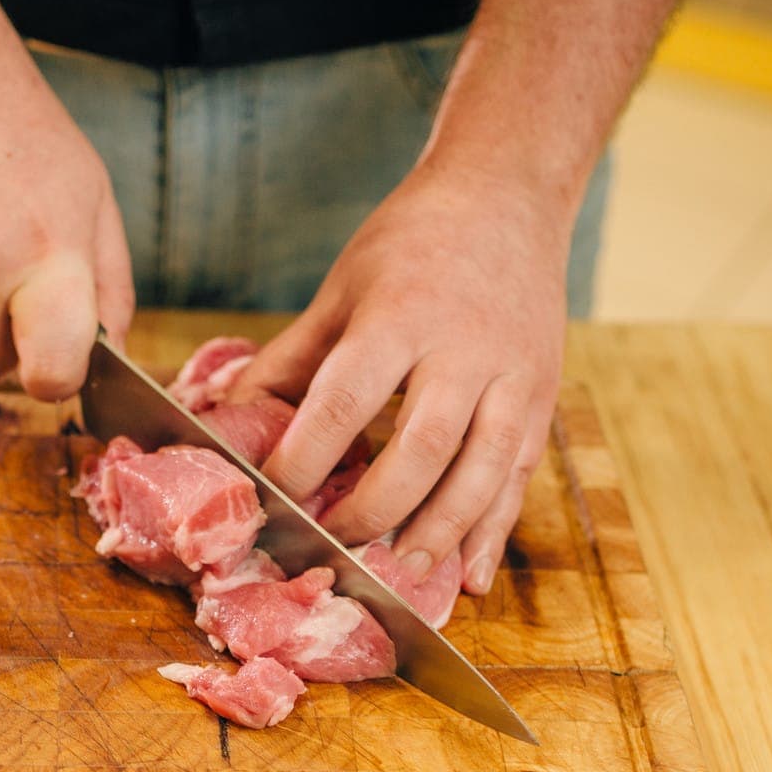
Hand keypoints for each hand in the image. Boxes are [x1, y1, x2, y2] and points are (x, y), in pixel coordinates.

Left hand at [242, 163, 569, 594]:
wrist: (507, 195)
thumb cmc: (412, 242)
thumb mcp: (342, 288)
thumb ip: (291, 359)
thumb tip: (229, 417)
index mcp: (399, 316)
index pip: (345, 402)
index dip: (304, 460)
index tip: (270, 500)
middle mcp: (463, 350)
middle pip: (420, 450)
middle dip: (373, 511)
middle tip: (334, 547)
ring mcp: (512, 376)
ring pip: (481, 473)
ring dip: (440, 533)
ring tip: (403, 575)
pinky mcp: (542, 397)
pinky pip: (521, 477)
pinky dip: (494, 532)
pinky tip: (470, 576)